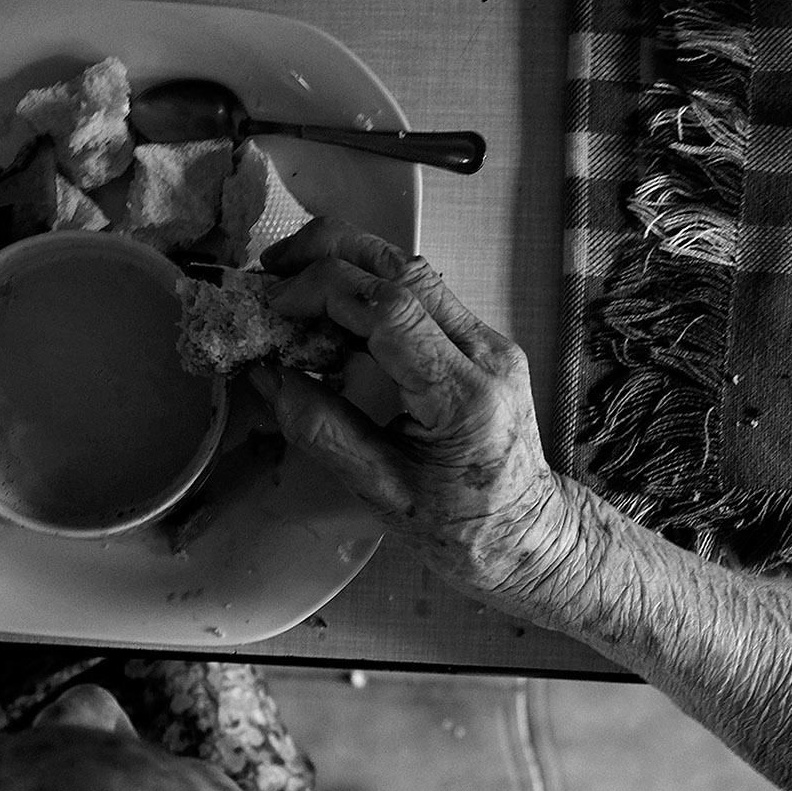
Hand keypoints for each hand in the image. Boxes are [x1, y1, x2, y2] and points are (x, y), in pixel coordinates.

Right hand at [252, 218, 583, 615]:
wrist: (525, 535)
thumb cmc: (460, 527)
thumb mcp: (379, 490)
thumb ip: (320, 429)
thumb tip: (266, 373)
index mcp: (462, 396)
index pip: (391, 308)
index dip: (323, 290)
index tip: (273, 305)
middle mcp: (485, 354)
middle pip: (403, 268)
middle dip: (329, 256)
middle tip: (270, 273)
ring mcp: (488, 342)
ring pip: (412, 270)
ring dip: (347, 264)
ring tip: (292, 282)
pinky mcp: (479, 342)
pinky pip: (420, 296)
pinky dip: (367, 290)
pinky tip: (331, 313)